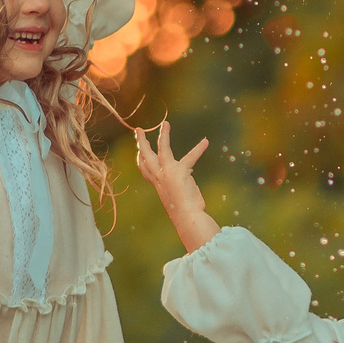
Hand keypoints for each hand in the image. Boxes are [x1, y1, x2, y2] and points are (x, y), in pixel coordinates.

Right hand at [134, 120, 218, 252]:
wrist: (188, 219)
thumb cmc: (186, 214)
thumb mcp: (178, 200)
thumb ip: (178, 190)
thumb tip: (187, 185)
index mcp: (158, 185)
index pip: (146, 170)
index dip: (141, 159)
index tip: (139, 152)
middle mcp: (159, 178)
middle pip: (145, 158)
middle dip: (141, 143)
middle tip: (138, 130)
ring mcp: (168, 174)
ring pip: (161, 150)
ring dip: (163, 136)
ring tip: (165, 124)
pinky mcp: (180, 172)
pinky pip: (190, 157)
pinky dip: (199, 149)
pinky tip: (205, 142)